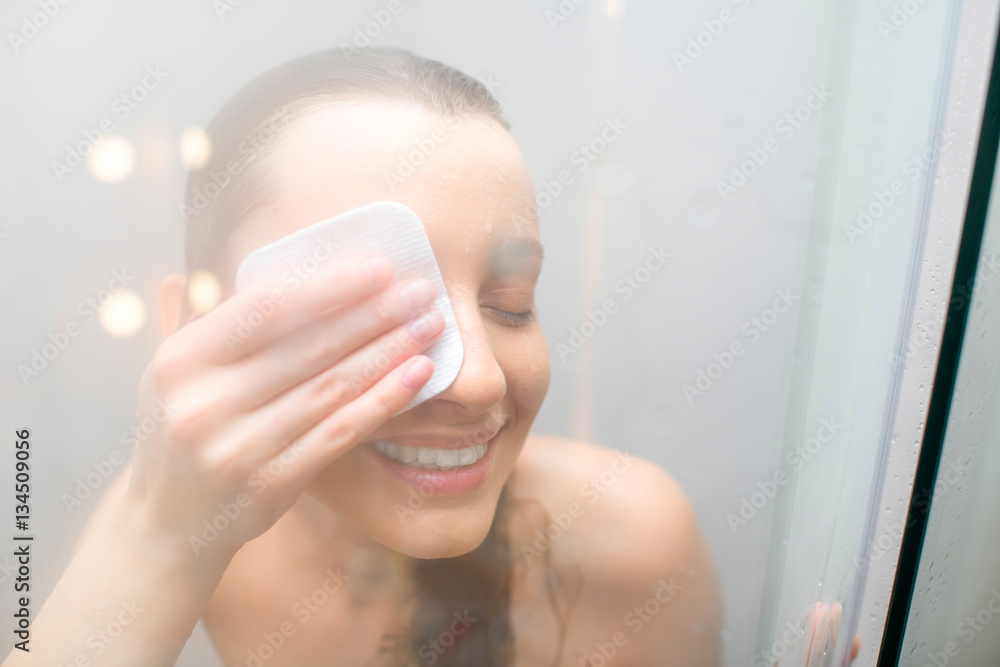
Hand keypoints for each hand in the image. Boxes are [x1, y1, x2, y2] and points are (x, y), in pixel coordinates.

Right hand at [118, 254, 443, 563]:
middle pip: (309, 346)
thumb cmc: (182, 431)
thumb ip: (203, 317)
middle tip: (421, 291)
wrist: (167, 526)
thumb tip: (237, 260)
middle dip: (374, 313)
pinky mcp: (271, 483)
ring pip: (332, 387)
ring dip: (389, 352)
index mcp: (181, 360)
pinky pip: (340, 433)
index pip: (267, 308)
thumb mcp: (174, 374)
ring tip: (430, 326)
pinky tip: (418, 376)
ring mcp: (238, 447)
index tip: (380, 267)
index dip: (329, 285)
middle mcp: (205, 402)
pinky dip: (384, 401)